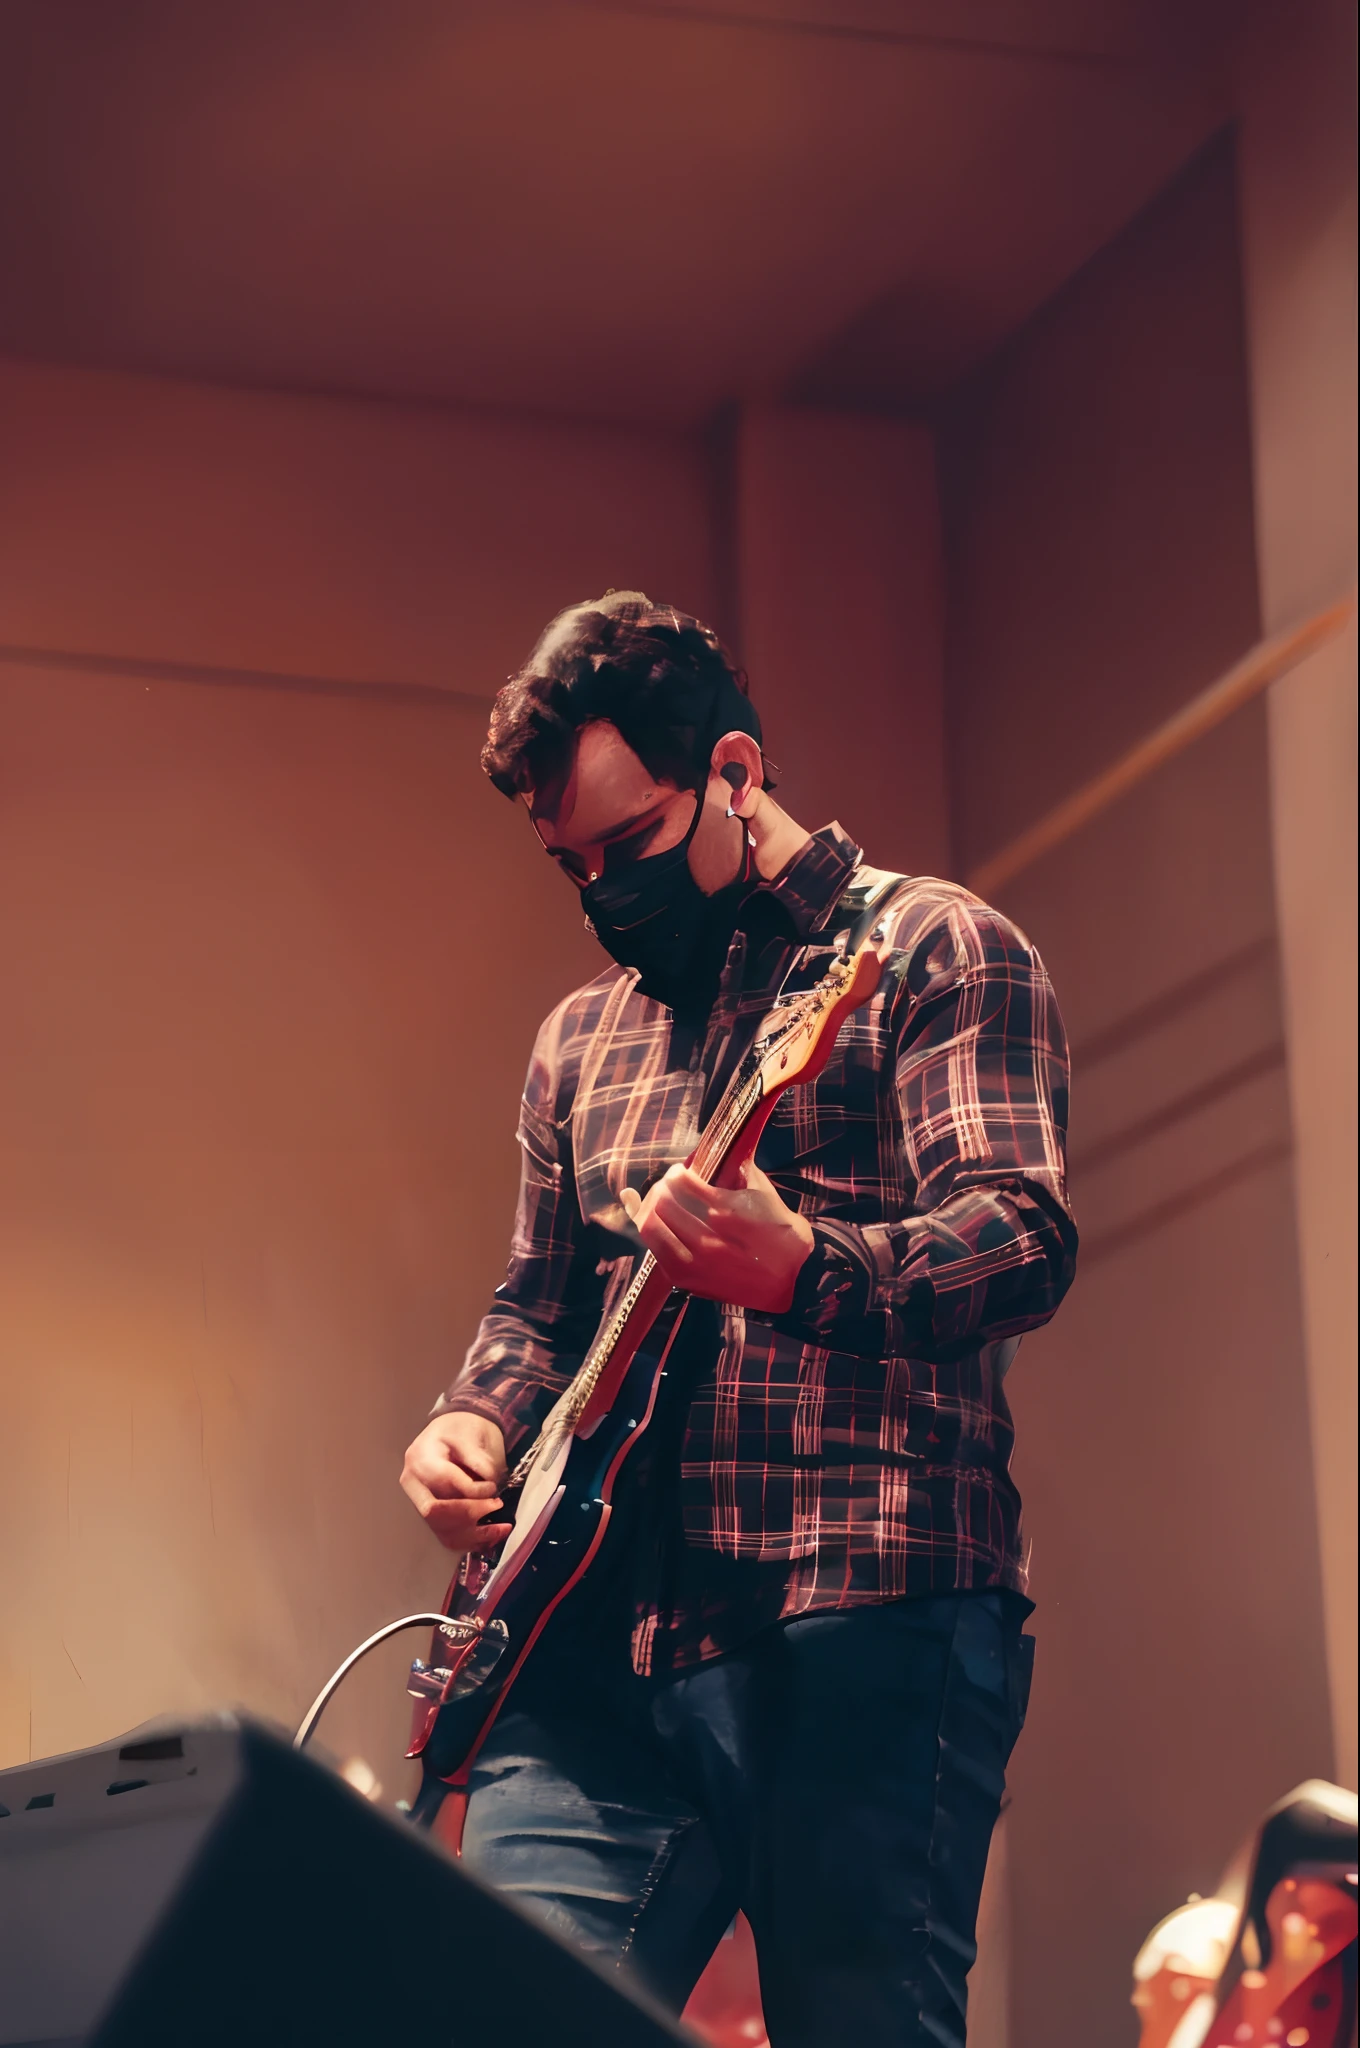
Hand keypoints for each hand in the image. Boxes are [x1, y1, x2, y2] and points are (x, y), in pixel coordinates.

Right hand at [399, 1412, 511, 1552]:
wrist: (453, 1430)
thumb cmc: (462, 1428)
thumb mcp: (472, 1432)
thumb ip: (478, 1458)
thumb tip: (490, 1483)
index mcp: (420, 1457)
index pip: (444, 1483)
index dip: (473, 1490)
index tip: (494, 1488)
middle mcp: (412, 1482)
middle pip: (434, 1511)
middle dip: (469, 1513)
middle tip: (496, 1506)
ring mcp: (417, 1500)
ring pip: (439, 1529)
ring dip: (472, 1534)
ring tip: (500, 1528)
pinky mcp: (428, 1513)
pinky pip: (444, 1535)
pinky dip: (468, 1539)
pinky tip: (489, 1536)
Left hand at [620, 1160, 813, 1313]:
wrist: (790, 1278)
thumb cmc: (778, 1229)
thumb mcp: (763, 1191)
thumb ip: (737, 1167)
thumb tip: (719, 1144)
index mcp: (728, 1211)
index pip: (683, 1183)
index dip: (678, 1173)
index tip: (682, 1172)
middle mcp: (708, 1238)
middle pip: (663, 1201)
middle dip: (664, 1186)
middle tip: (672, 1184)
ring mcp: (694, 1261)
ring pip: (652, 1224)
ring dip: (652, 1205)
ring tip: (663, 1200)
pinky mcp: (685, 1277)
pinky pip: (653, 1246)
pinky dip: (646, 1224)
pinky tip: (643, 1209)